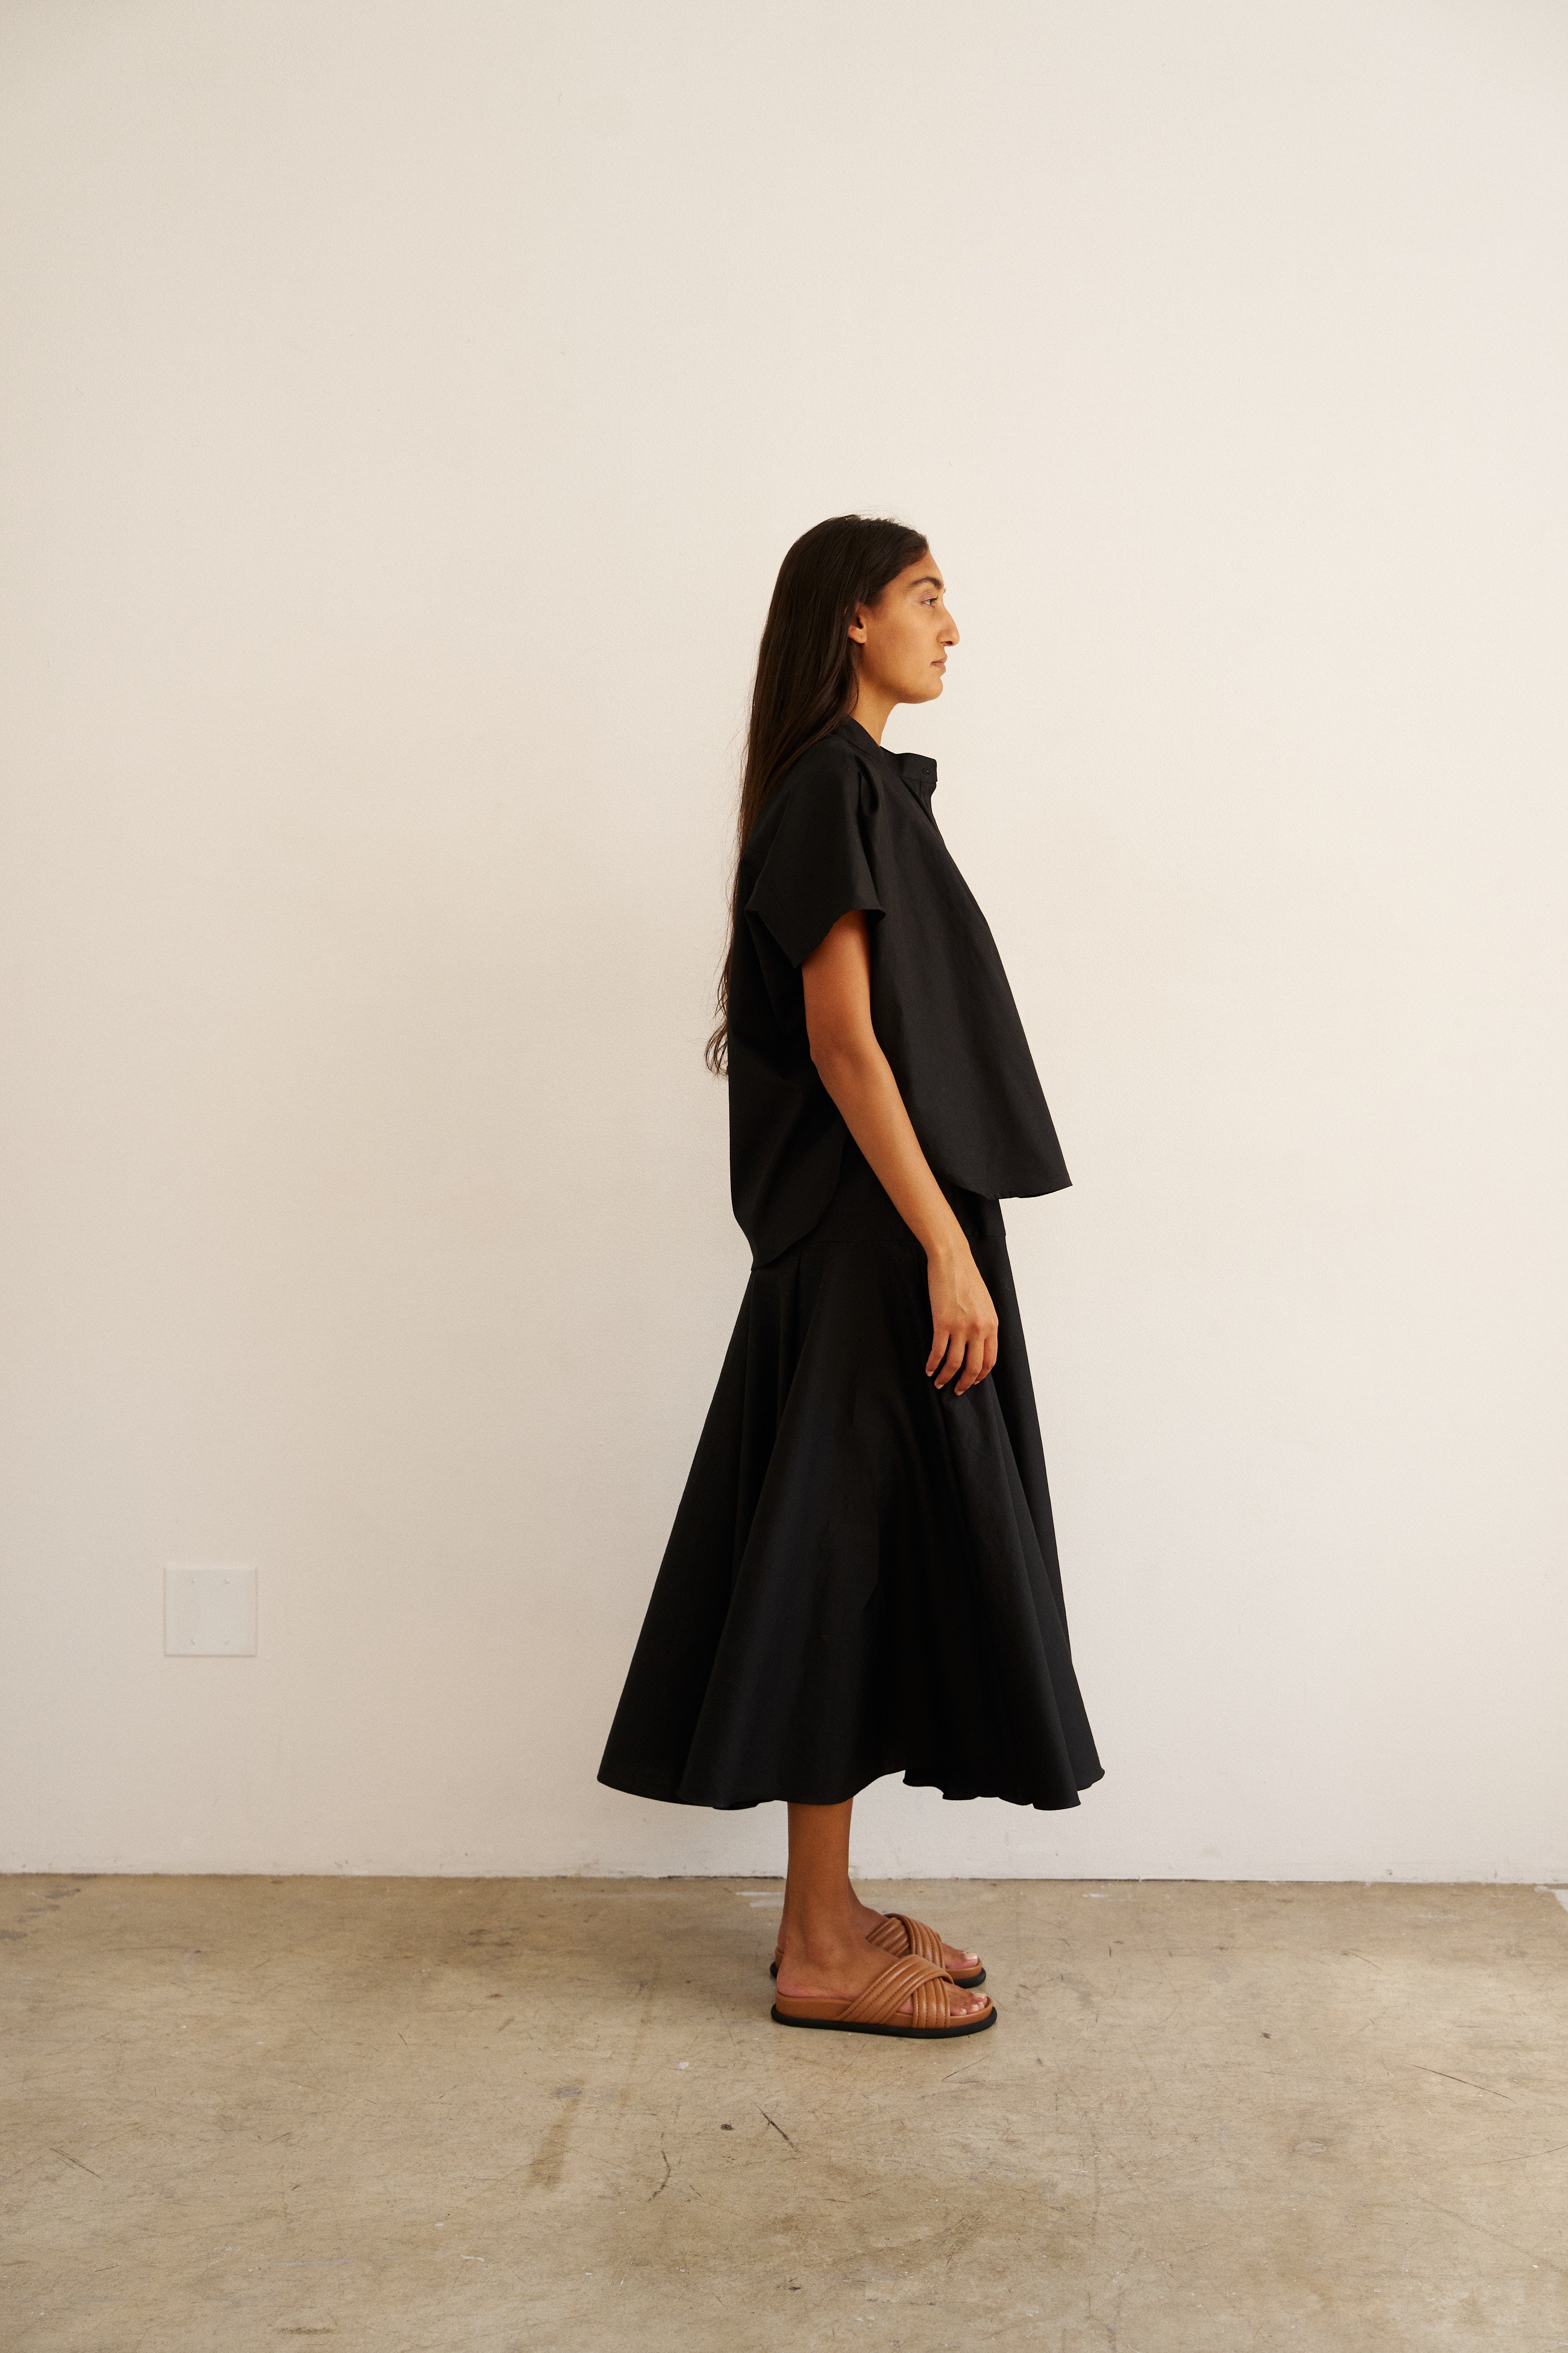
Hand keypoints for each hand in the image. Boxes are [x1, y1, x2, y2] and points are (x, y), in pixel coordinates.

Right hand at [926, 1244, 998, 1394]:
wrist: (952, 1260)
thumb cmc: (967, 1278)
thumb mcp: (984, 1303)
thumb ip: (984, 1324)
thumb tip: (978, 1343)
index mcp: (991, 1325)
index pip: (990, 1360)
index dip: (980, 1375)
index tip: (973, 1381)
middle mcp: (979, 1329)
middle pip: (974, 1367)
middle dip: (964, 1383)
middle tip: (956, 1390)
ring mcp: (961, 1327)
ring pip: (955, 1363)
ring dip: (946, 1377)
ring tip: (939, 1383)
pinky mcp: (942, 1323)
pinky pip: (938, 1351)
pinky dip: (932, 1364)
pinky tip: (928, 1369)